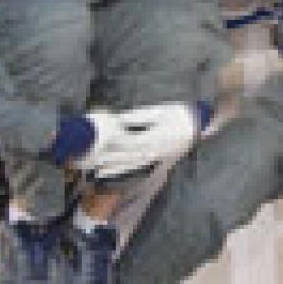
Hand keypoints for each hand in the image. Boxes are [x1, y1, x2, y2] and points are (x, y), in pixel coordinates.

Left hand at [74, 103, 200, 177]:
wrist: (199, 127)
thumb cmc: (179, 115)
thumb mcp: (158, 111)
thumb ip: (136, 117)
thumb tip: (116, 121)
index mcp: (151, 138)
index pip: (123, 142)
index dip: (106, 143)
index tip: (91, 142)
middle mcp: (151, 152)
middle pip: (121, 157)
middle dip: (102, 157)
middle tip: (83, 158)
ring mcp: (153, 158)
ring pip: (125, 165)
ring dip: (107, 167)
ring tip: (88, 167)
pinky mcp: (154, 161)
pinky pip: (133, 168)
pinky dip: (118, 171)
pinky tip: (105, 172)